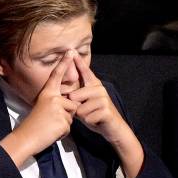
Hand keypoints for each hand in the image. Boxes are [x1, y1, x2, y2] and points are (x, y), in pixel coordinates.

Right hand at [0, 51, 78, 167]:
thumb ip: (55, 103)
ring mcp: (58, 109)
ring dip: (64, 124)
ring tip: (51, 126)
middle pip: (72, 103)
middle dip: (66, 115)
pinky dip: (62, 132)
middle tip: (49, 121)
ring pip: (71, 116)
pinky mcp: (63, 121)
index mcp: (47, 94)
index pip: (56, 76)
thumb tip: (70, 103)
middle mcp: (53, 98)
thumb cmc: (34, 125)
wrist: (26, 139)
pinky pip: (69, 126)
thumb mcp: (44, 108)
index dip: (64, 63)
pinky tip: (52, 132)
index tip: (70, 51)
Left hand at [68, 52, 143, 177]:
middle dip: (75, 106)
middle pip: (75, 95)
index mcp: (94, 85)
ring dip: (82, 115)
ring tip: (90, 115)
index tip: (71, 50)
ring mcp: (103, 99)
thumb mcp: (85, 103)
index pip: (85, 71)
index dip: (78, 62)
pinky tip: (96, 120)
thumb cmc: (95, 114)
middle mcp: (99, 88)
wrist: (112, 127)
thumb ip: (77, 95)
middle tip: (84, 111)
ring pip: (80, 108)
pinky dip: (88, 121)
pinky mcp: (105, 109)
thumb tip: (64, 92)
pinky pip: (86, 116)